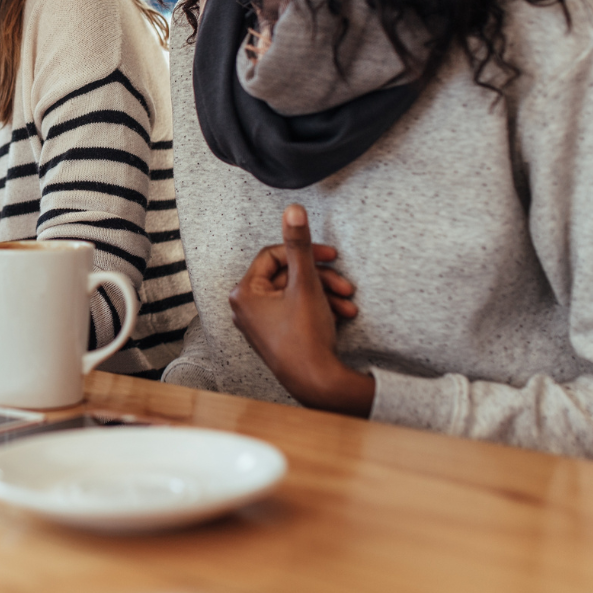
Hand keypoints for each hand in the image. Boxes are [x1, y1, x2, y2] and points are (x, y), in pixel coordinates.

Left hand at [228, 205, 374, 416]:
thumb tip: (292, 210)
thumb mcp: (306, 284)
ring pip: (296, 293)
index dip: (304, 252)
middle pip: (287, 275)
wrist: (318, 383)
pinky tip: (342, 315)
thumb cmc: (305, 337)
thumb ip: (300, 245)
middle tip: (343, 284)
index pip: (274, 256)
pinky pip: (296, 310)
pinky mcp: (275, 334)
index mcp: (244, 292)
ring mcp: (260, 323)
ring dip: (325, 294)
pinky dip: (318, 309)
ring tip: (347, 302)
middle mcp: (246, 308)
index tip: (330, 256)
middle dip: (320, 278)